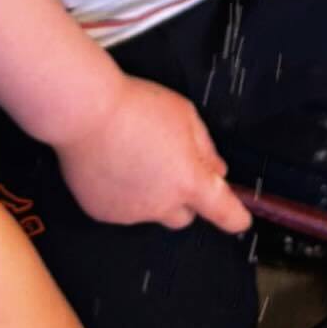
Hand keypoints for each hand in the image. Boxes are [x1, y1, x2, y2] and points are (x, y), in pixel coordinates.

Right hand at [54, 70, 250, 233]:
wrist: (86, 114)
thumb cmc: (135, 107)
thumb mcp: (184, 114)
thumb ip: (205, 145)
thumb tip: (215, 168)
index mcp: (188, 180)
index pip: (222, 210)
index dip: (235, 217)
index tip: (241, 220)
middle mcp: (161, 204)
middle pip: (184, 216)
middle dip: (184, 197)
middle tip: (171, 165)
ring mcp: (130, 212)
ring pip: (151, 210)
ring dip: (151, 192)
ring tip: (135, 155)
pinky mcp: (103, 213)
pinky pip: (122, 208)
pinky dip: (123, 193)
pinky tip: (115, 164)